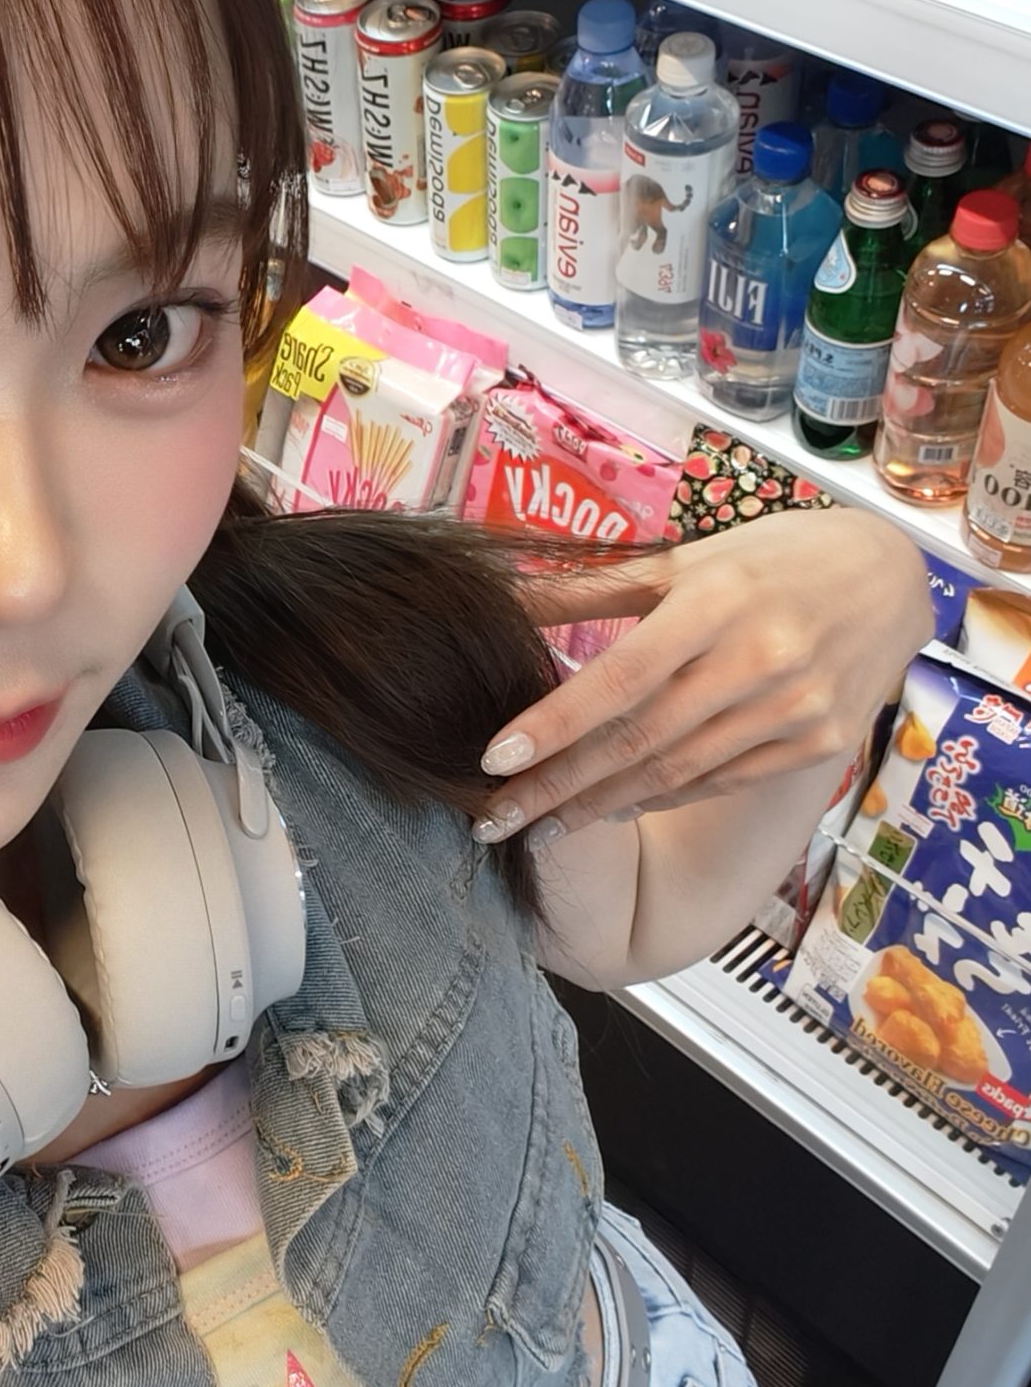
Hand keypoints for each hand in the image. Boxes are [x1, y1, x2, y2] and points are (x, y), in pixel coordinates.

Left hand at [472, 509, 936, 845]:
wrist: (893, 578)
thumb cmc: (772, 559)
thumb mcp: (688, 559)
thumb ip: (597, 588)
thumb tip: (505, 600)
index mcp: (717, 601)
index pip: (620, 676)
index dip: (554, 722)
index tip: (493, 760)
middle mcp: (759, 659)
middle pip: (638, 739)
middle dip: (558, 787)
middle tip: (493, 821)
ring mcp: (796, 709)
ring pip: (676, 772)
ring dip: (599, 806)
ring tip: (540, 827)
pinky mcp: (821, 744)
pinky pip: (720, 781)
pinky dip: (659, 798)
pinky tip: (611, 809)